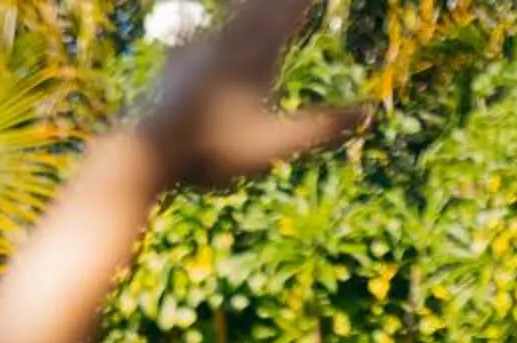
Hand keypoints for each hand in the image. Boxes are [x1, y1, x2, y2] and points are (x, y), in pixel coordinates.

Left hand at [134, 0, 368, 190]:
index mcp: (256, 54)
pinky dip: (191, 33)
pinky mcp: (171, 73)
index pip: (290, 11)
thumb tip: (370, 112)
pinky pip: (186, 43)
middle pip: (258, 7)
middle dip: (276, 3)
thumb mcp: (275, 144)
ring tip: (249, 6)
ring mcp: (196, 55)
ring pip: (226, 19)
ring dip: (240, 9)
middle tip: (291, 2)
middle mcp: (226, 44)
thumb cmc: (212, 151)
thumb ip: (323, 126)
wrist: (145, 153)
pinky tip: (183, 28)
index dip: (303, 1)